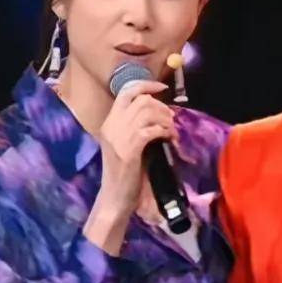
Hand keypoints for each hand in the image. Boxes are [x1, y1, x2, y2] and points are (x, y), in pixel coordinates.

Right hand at [95, 82, 173, 219]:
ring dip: (166, 120)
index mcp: (109, 122)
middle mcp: (112, 126)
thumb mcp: (125, 144)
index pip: (126, 92)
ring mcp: (119, 138)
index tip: (162, 87)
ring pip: (148, 112)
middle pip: (141, 100)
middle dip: (162, 107)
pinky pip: (152, 130)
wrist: (115, 198)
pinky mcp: (129, 150)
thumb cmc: (124, 173)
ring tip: (171, 132)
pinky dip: (165, 132)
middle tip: (171, 120)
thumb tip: (159, 113)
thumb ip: (135, 127)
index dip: (146, 84)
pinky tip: (170, 140)